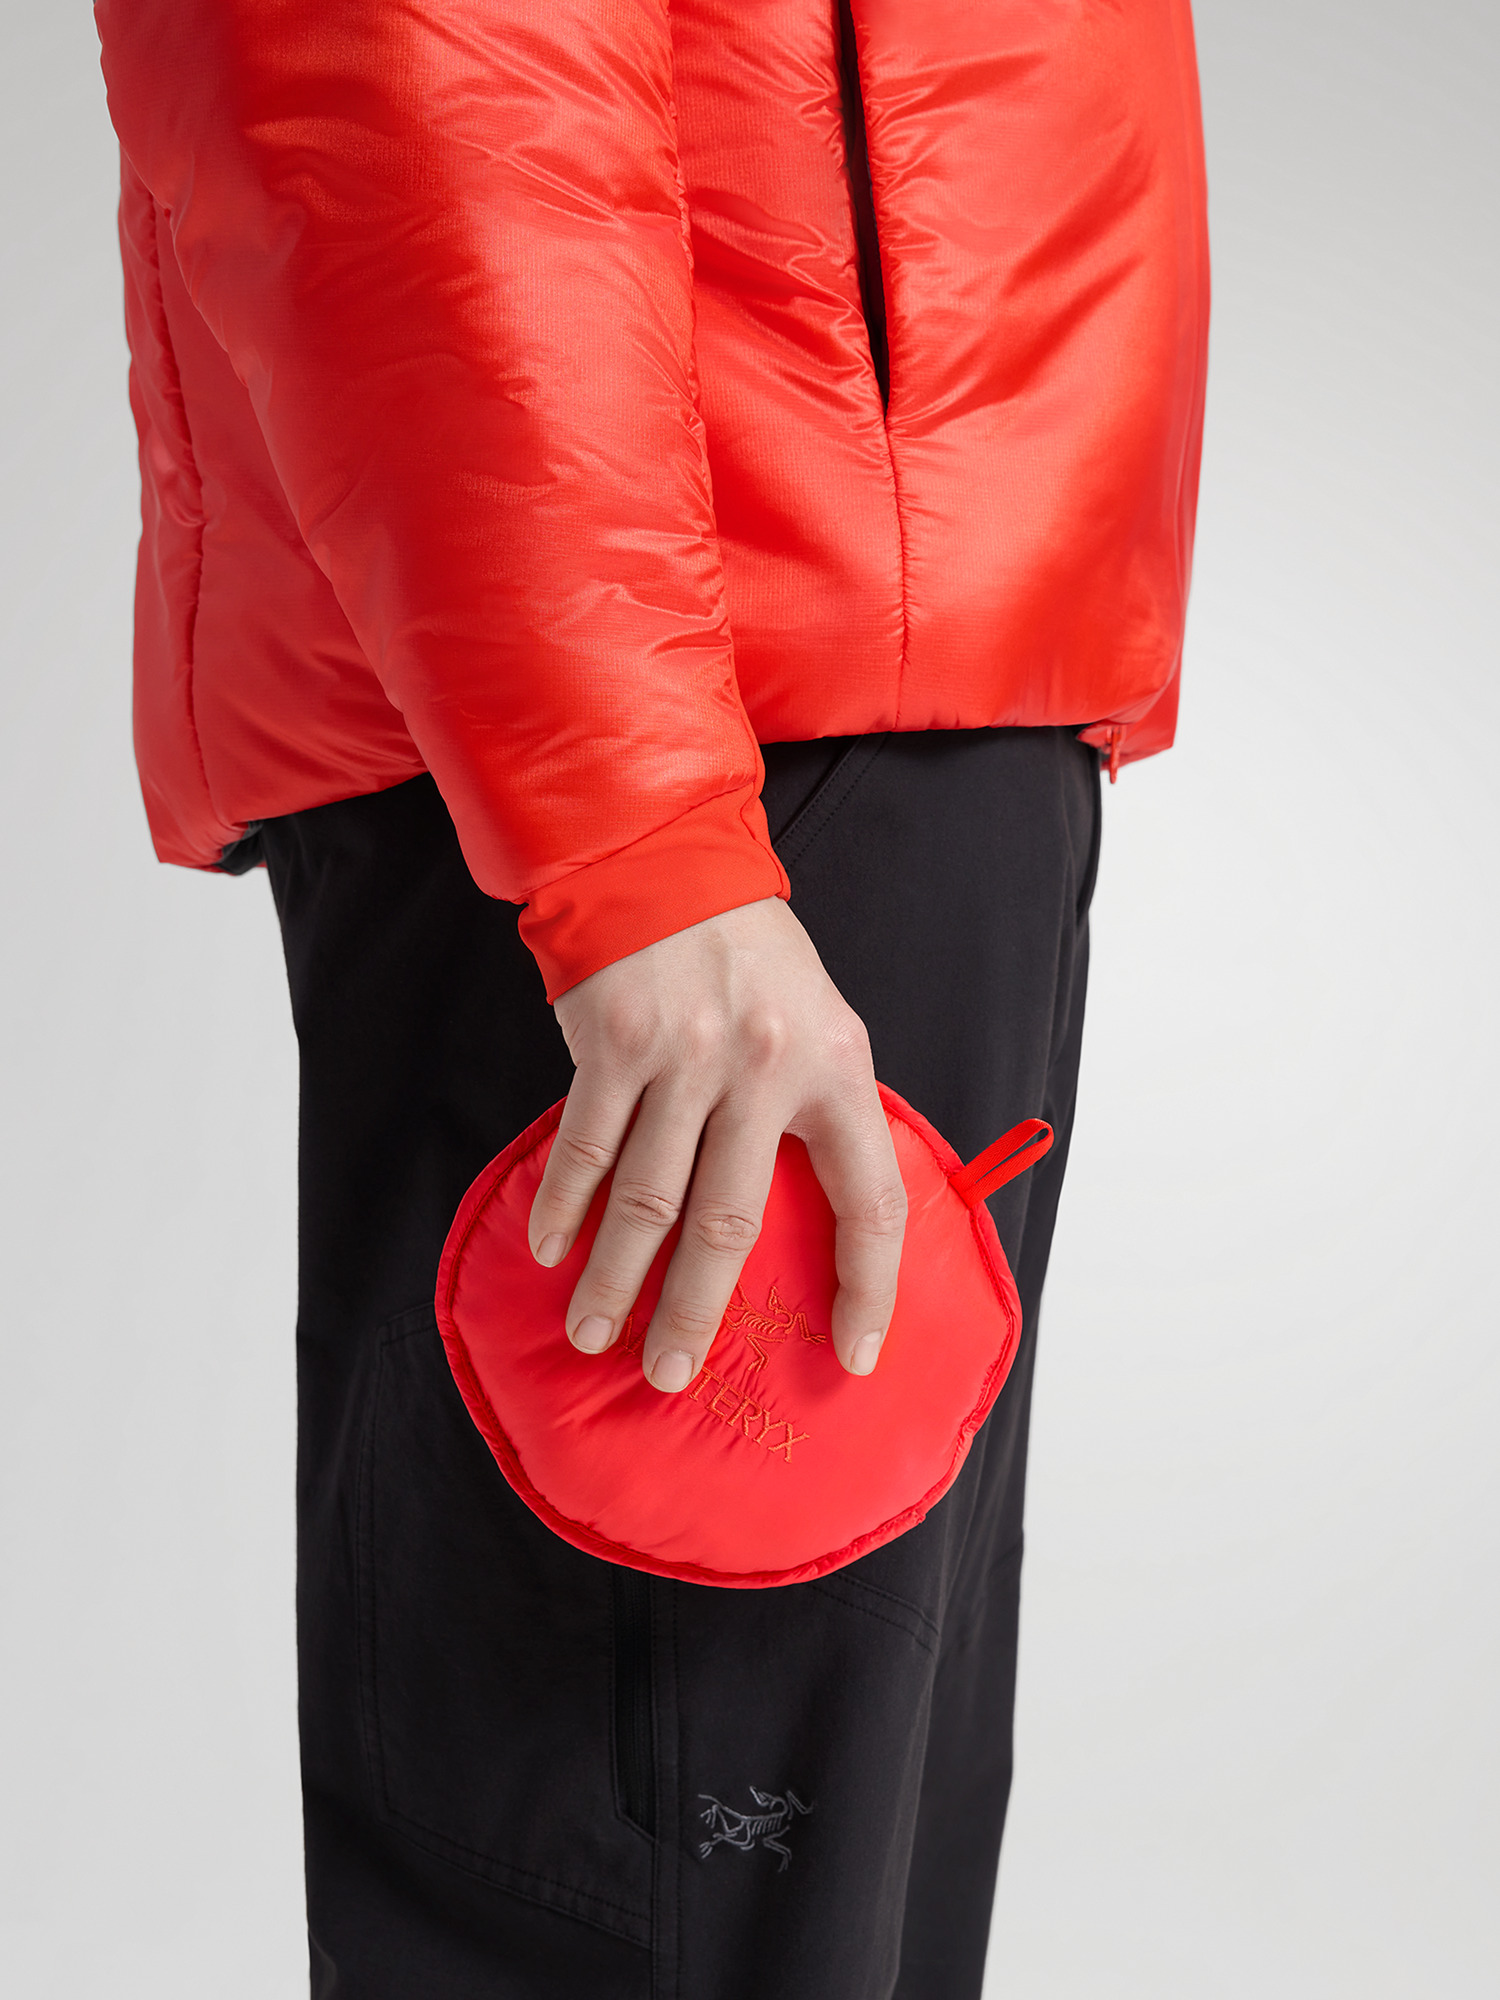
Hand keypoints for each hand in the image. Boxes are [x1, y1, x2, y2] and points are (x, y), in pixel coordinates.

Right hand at [527, 898, 905, 1391]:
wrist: (670, 860)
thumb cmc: (750, 956)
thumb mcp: (819, 1023)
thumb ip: (816, 1112)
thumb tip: (807, 1223)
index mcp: (838, 1069)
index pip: (869, 1200)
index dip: (870, 1287)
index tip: (856, 1354)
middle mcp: (766, 1067)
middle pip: (729, 1225)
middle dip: (694, 1314)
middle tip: (670, 1377)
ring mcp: (686, 1057)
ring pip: (646, 1200)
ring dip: (614, 1280)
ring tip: (593, 1334)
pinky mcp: (616, 1041)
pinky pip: (587, 1148)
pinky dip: (563, 1207)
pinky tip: (550, 1251)